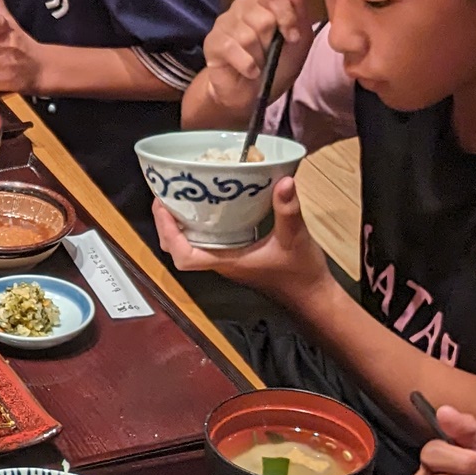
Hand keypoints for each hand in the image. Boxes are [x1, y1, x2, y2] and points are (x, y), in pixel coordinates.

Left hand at [150, 177, 332, 304]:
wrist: (311, 294)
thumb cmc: (300, 272)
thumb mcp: (295, 237)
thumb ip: (287, 210)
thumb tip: (284, 180)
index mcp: (227, 261)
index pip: (184, 256)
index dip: (168, 233)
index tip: (163, 207)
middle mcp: (222, 262)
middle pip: (179, 250)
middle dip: (167, 225)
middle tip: (166, 195)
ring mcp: (228, 260)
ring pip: (191, 245)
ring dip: (180, 225)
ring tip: (181, 195)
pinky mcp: (236, 255)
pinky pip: (208, 241)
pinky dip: (201, 225)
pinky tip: (209, 205)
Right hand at [203, 0, 309, 91]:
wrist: (251, 95)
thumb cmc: (276, 66)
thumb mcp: (299, 40)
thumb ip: (298, 8)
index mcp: (263, 3)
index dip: (286, 14)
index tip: (293, 37)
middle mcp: (242, 7)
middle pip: (263, 17)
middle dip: (272, 42)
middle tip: (270, 54)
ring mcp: (224, 23)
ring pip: (248, 36)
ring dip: (259, 57)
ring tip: (258, 63)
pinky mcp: (213, 42)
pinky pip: (233, 49)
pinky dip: (247, 65)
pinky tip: (250, 71)